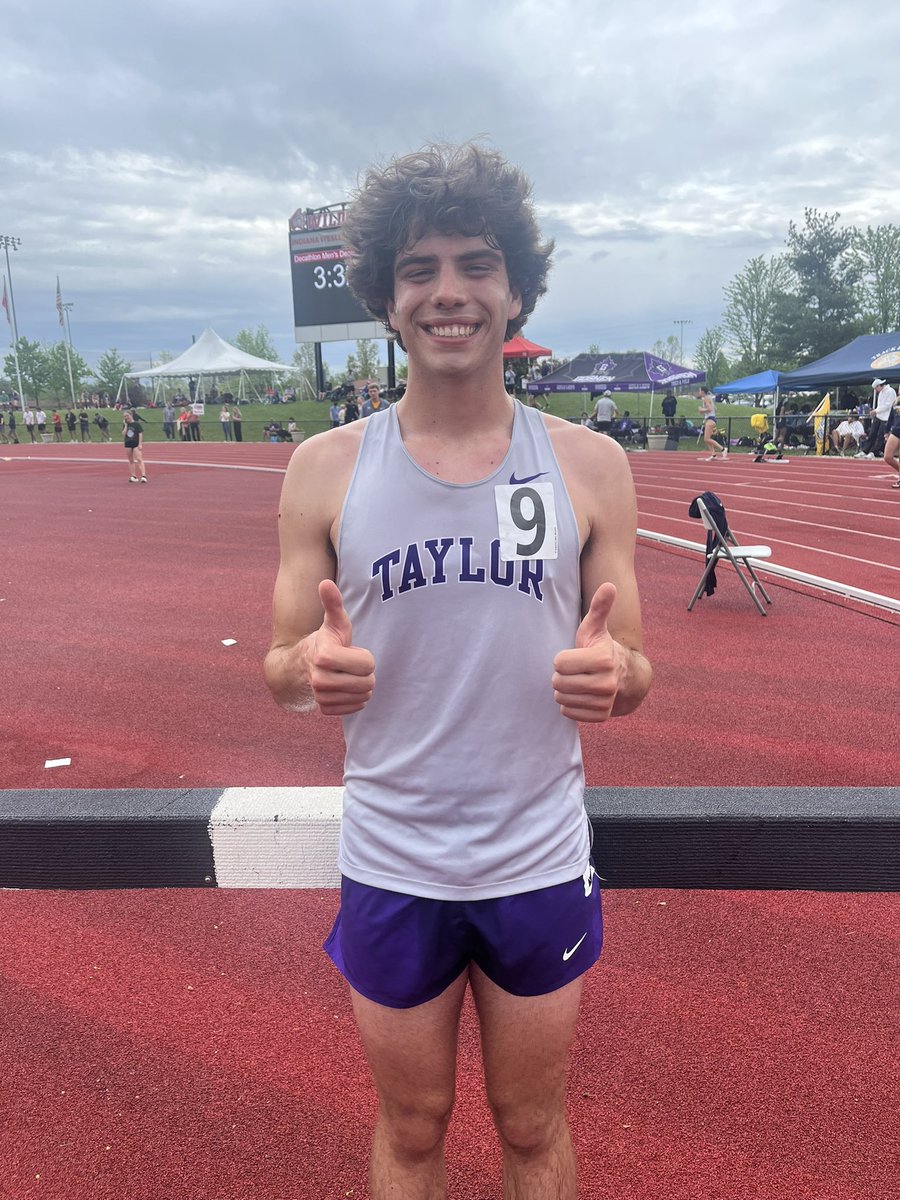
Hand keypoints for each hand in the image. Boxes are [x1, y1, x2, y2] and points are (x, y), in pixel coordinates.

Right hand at [306, 580, 375, 715]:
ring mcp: (322, 697)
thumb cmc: (327, 640)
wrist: (306, 664)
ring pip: (363, 697)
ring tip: (347, 675)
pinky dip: (355, 699)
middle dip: (365, 673)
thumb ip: (333, 603)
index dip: (364, 656)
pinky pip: (355, 708)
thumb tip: (326, 582)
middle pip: (368, 683)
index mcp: (325, 656)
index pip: (369, 665)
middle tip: (350, 665)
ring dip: (361, 686)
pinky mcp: (325, 709)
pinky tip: (345, 688)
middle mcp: (320, 680)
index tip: (350, 651)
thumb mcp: (334, 622)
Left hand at [552, 583, 626, 722]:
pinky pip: (568, 713)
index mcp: (602, 659)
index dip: (562, 658)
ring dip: (564, 691)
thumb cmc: (600, 648)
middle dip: (561, 676)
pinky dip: (569, 706)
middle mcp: (606, 683)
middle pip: (558, 683)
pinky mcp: (600, 716)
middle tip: (574, 670)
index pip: (558, 663)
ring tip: (577, 681)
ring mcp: (604, 702)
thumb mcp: (596, 628)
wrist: (623, 676)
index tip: (575, 655)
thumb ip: (599, 607)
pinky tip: (580, 695)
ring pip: (561, 699)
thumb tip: (609, 585)